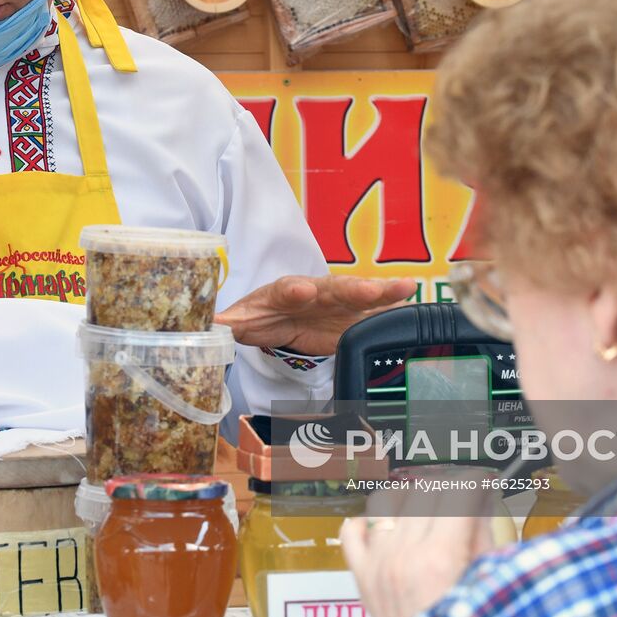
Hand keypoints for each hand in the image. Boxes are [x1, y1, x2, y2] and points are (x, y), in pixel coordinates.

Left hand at [214, 275, 416, 355]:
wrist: (283, 317)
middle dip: (350, 290)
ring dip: (381, 293)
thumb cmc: (263, 314)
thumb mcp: (243, 321)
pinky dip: (393, 305)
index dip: (293, 291)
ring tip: (405, 288)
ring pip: (360, 295)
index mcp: (283, 291)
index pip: (287, 289)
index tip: (300, 291)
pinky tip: (413, 298)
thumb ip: (228, 324)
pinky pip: (376, 311)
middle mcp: (315, 291)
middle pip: (332, 288)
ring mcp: (338, 302)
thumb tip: (203, 329)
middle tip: (368, 291)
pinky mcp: (354, 317)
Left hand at [340, 481, 495, 616]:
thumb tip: (482, 503)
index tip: (482, 481)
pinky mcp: (363, 577)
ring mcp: (379, 564)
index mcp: (440, 558)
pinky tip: (387, 528)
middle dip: (448, 488)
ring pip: (386, 502)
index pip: (456, 492)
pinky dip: (367, 523)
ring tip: (426, 509)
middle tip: (462, 497)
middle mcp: (404, 556)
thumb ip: (484, 538)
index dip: (475, 481)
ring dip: (408, 498)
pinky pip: (352, 532)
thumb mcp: (487, 582)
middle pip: (424, 491)